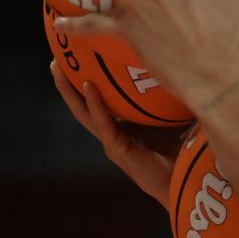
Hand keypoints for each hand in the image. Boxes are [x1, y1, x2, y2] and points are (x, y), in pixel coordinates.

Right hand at [51, 60, 177, 208]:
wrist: (184, 181)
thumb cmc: (181, 149)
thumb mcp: (171, 115)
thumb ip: (167, 95)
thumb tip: (179, 63)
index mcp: (121, 125)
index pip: (98, 100)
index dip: (85, 80)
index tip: (78, 56)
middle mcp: (111, 132)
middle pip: (81, 104)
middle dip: (67, 83)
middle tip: (54, 58)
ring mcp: (112, 141)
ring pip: (84, 113)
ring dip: (70, 90)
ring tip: (58, 68)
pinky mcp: (117, 149)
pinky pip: (104, 123)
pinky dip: (96, 104)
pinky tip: (89, 85)